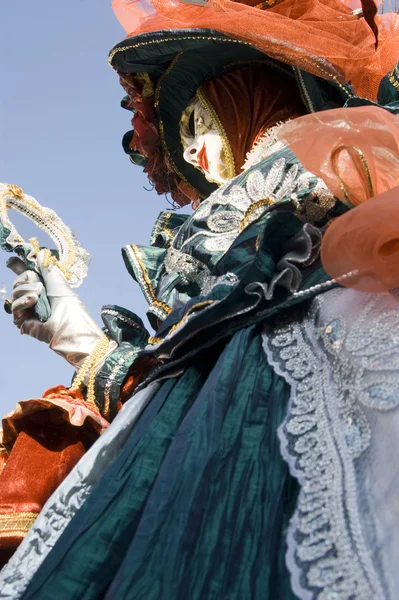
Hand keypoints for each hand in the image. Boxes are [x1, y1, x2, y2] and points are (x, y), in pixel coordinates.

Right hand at [8, 251, 109, 368]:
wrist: (70, 326)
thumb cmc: (69, 306)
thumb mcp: (58, 283)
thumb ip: (47, 268)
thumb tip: (39, 253)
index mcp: (44, 288)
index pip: (27, 275)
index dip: (19, 267)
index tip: (12, 260)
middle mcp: (34, 298)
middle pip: (18, 281)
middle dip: (26, 278)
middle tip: (39, 284)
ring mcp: (28, 309)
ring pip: (15, 292)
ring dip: (26, 289)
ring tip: (39, 294)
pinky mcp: (22, 320)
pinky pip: (14, 306)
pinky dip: (23, 301)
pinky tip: (33, 300)